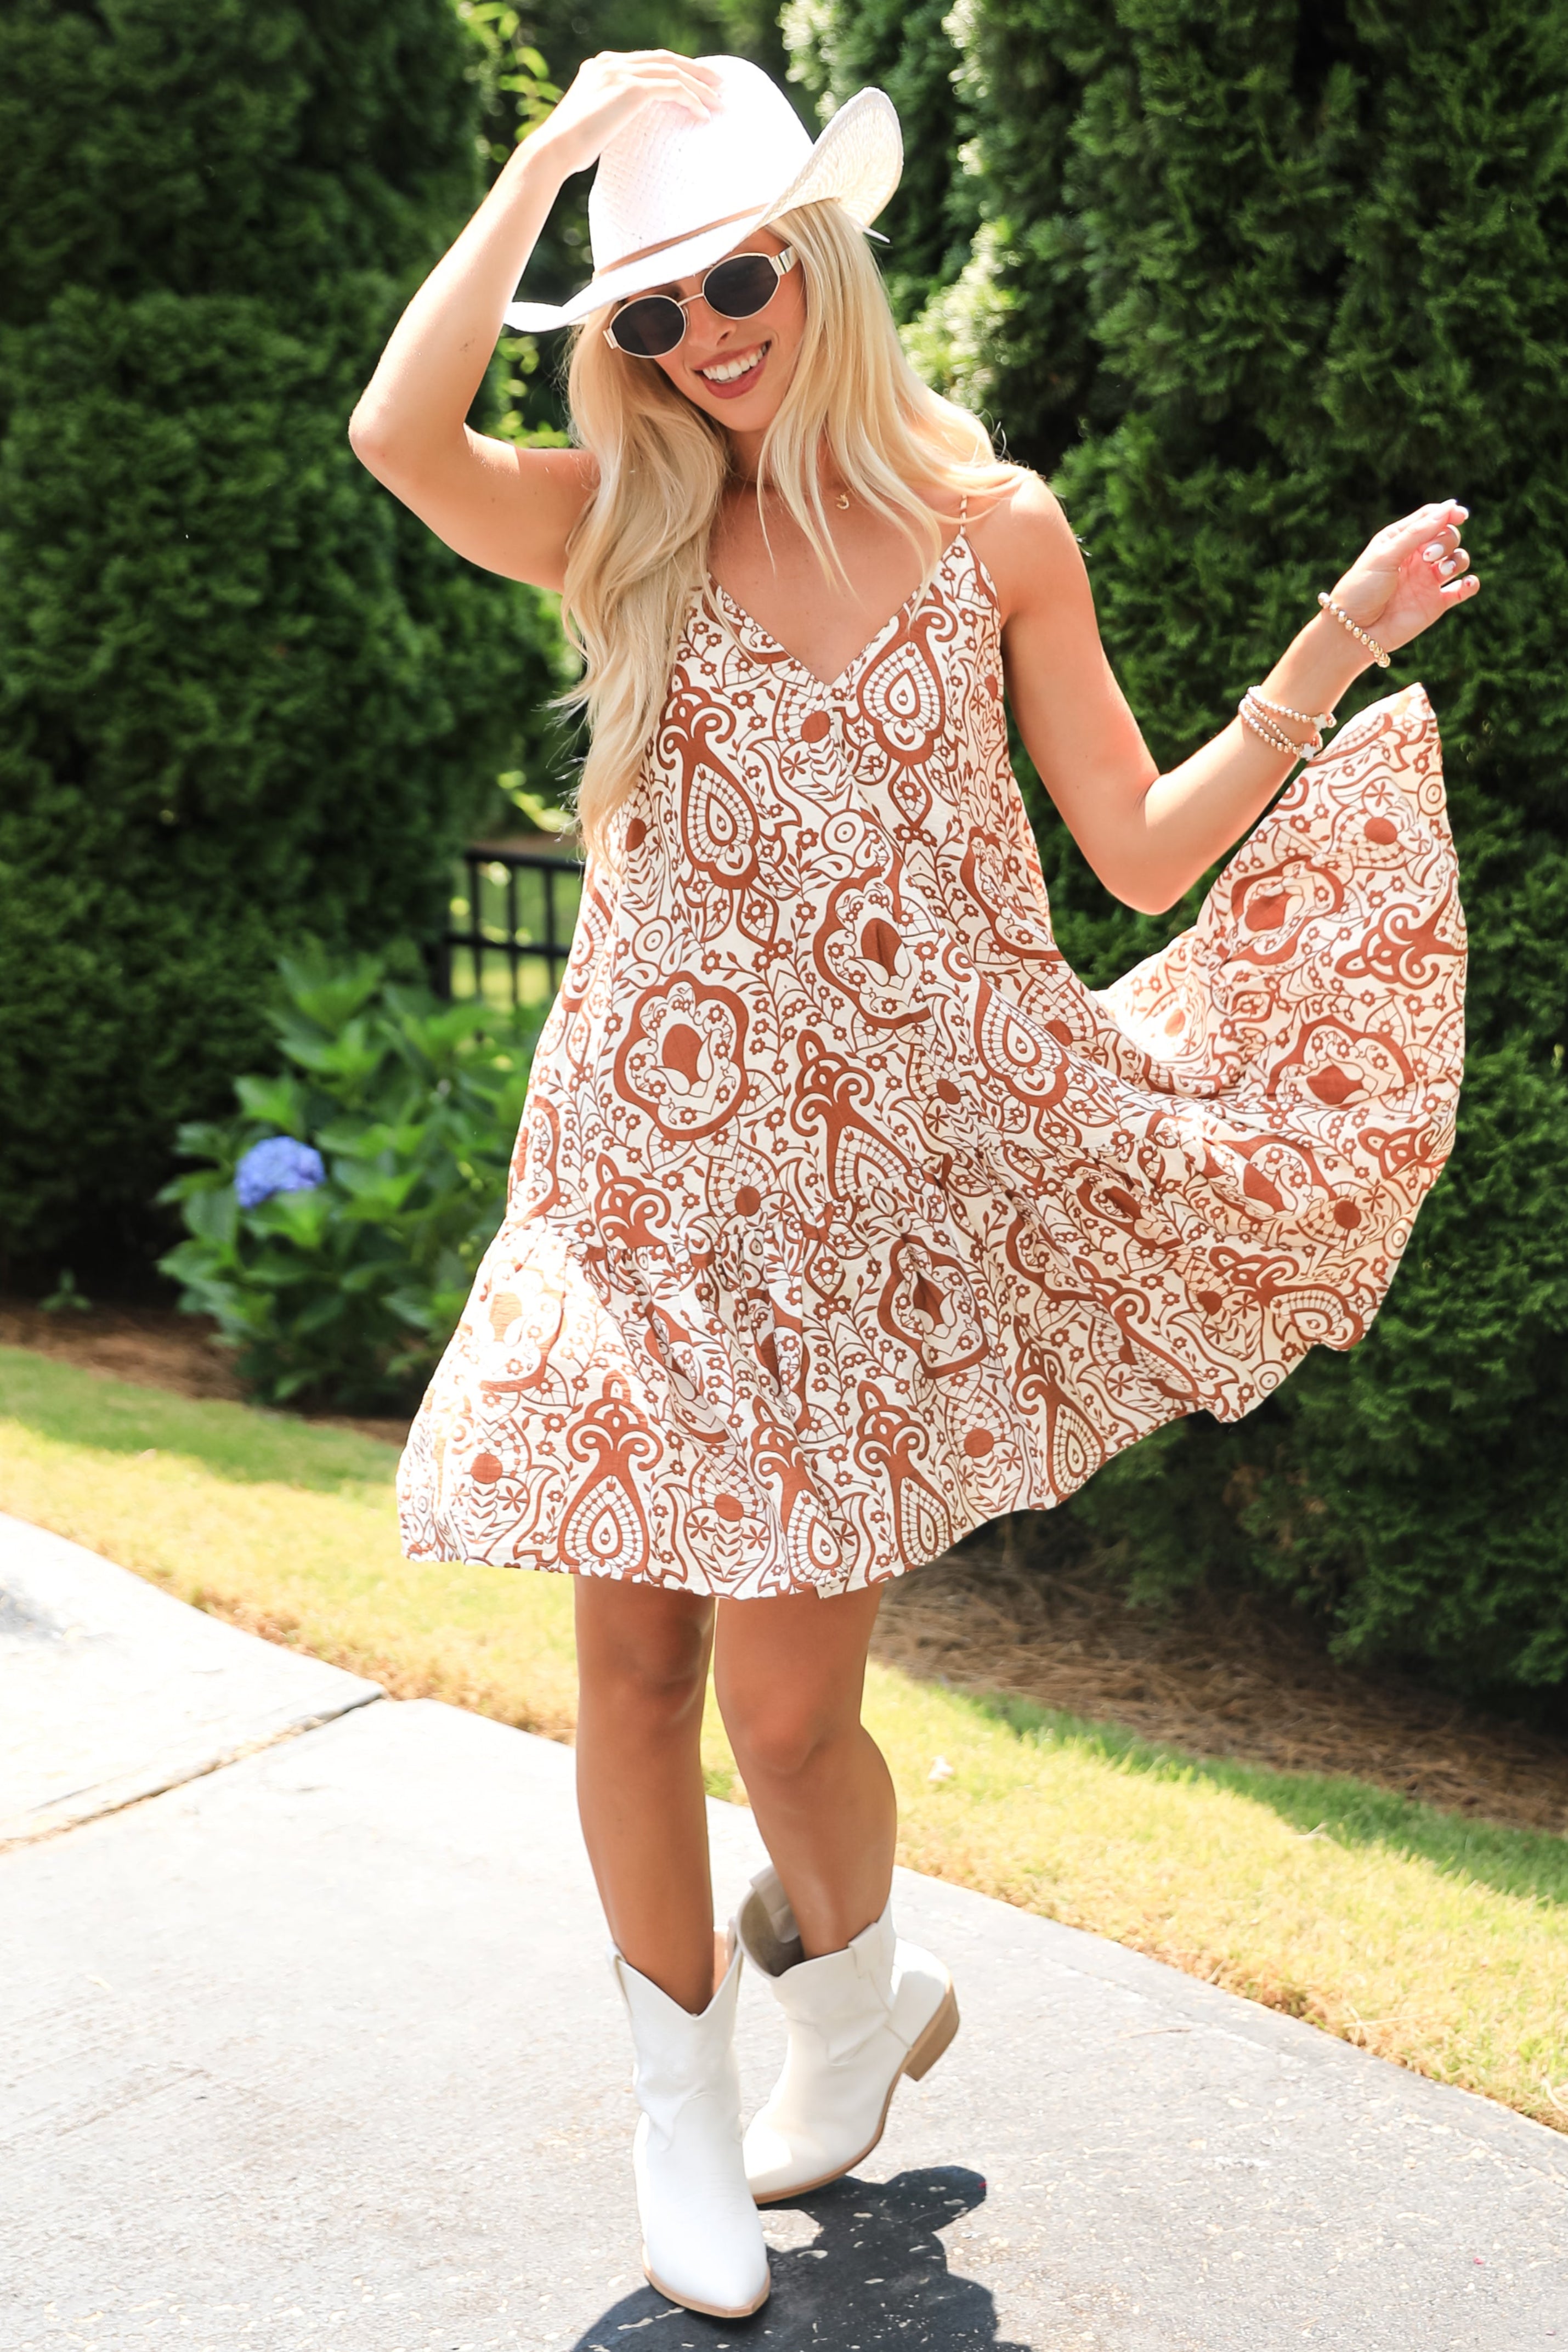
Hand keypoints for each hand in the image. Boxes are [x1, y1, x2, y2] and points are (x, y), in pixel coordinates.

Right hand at [524, 50, 720, 181]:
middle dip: (694, 70)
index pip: (647, 60)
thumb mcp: (593, 121)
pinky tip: (703, 114)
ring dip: (700, 87)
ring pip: (672, 72)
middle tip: (718, 83)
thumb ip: (611, 112)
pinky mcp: (630, 88)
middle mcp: (611, 62)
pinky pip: (672, 89)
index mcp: (601, 65)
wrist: (555, 149)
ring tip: (719, 102)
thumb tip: (621, 126)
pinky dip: (691, 100)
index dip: (674, 69)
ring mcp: (621, 72)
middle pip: (664, 59)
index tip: (695, 81)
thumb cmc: (570, 148)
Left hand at [1328, 499, 1478, 654]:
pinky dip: (1471, 584)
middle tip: (1428, 557)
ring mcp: (1427, 581)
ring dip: (1458, 559)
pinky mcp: (1435, 603)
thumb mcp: (1386, 555)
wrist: (1353, 630)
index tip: (1460, 514)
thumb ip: (1417, 533)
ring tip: (1442, 571)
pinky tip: (1468, 583)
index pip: (1431, 518)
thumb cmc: (1362, 589)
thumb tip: (1449, 507)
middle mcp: (1416, 558)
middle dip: (1446, 540)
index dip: (1447, 513)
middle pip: (1448, 536)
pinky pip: (1462, 590)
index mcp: (1400, 541)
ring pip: (1458, 559)